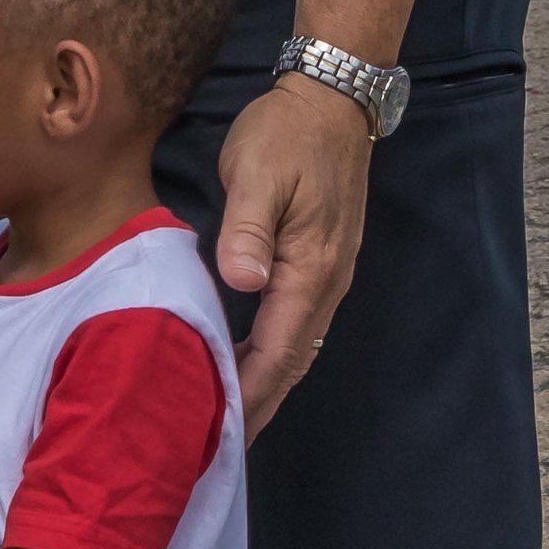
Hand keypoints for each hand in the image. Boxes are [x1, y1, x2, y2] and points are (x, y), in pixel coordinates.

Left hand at [215, 74, 374, 436]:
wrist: (331, 99)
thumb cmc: (288, 133)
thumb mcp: (259, 173)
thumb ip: (249, 228)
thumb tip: (242, 279)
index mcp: (310, 269)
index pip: (277, 350)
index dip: (248, 394)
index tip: (220, 434)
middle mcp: (326, 282)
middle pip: (291, 362)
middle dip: (257, 406)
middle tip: (217, 449)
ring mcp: (328, 274)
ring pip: (296, 346)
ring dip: (265, 383)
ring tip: (226, 417)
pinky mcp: (320, 262)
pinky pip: (296, 324)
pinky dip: (271, 354)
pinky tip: (242, 361)